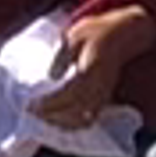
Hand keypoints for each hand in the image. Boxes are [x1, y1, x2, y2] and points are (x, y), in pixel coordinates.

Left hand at [42, 0, 155, 122]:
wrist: (123, 35)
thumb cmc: (96, 32)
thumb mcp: (75, 36)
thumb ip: (63, 56)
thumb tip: (51, 77)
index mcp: (92, 68)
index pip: (71, 93)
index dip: (51, 103)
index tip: (32, 105)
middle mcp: (100, 86)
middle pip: (76, 112)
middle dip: (53, 117)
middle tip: (34, 112)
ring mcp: (105, 94)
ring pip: (84, 120)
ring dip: (63, 123)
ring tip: (44, 117)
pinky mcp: (105, 98)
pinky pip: (89, 118)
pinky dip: (73, 123)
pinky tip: (58, 118)